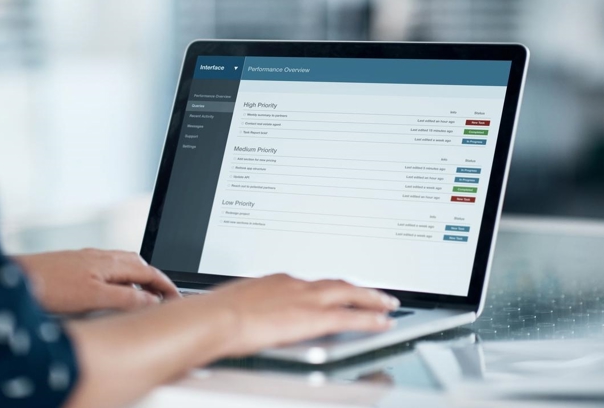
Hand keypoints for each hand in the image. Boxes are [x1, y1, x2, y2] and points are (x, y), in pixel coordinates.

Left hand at [14, 249, 178, 313]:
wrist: (11, 278)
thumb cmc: (47, 285)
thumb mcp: (92, 298)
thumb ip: (125, 298)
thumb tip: (150, 300)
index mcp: (108, 262)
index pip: (148, 271)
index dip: (165, 285)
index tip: (176, 298)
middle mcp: (99, 256)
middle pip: (137, 265)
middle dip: (154, 280)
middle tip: (164, 297)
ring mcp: (85, 259)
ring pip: (121, 266)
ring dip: (137, 279)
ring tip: (142, 297)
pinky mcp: (73, 265)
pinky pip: (106, 269)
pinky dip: (119, 280)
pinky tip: (110, 293)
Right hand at [191, 273, 399, 356]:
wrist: (217, 317)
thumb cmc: (217, 313)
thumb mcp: (236, 304)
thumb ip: (251, 308)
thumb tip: (247, 316)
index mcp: (277, 281)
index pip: (311, 284)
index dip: (328, 288)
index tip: (335, 292)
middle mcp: (296, 285)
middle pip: (336, 283)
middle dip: (358, 289)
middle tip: (376, 294)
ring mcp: (306, 299)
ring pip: (349, 293)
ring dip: (371, 299)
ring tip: (386, 304)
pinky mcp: (314, 317)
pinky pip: (351, 316)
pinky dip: (370, 318)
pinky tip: (383, 323)